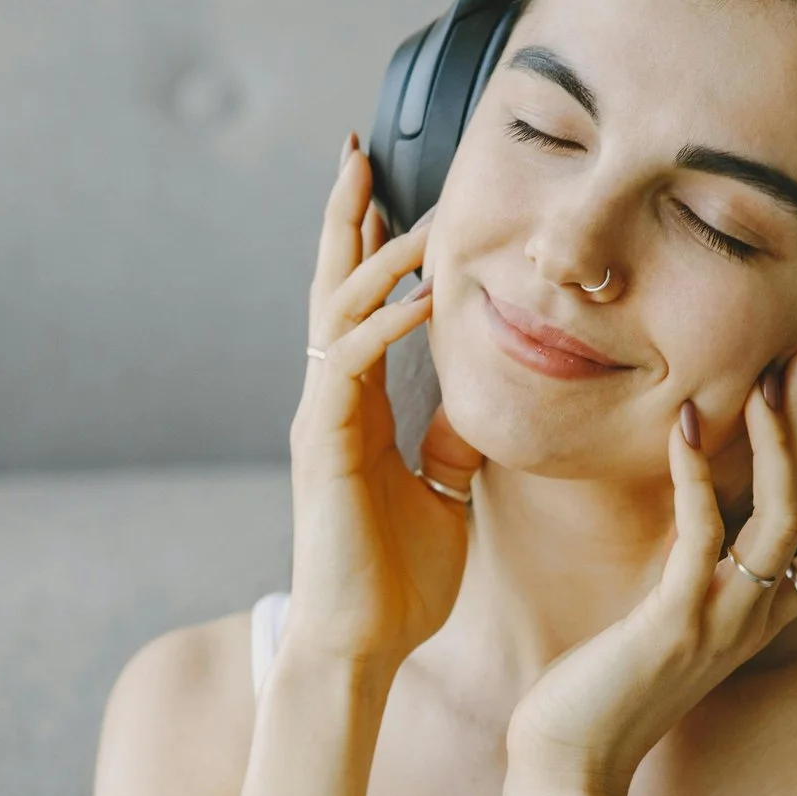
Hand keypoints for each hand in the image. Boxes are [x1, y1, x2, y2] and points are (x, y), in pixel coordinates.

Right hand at [281, 133, 487, 674]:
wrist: (360, 645)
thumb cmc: (398, 584)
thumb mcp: (443, 498)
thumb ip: (452, 449)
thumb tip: (475, 411)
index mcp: (357, 408)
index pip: (361, 307)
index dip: (372, 246)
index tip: (391, 190)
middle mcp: (331, 400)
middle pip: (332, 286)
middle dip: (346, 216)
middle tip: (356, 149)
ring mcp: (321, 417)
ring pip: (336, 310)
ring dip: (373, 253)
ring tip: (410, 207)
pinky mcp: (323, 443)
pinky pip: (349, 362)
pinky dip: (386, 323)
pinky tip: (425, 292)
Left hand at [501, 334, 796, 795]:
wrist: (571, 762)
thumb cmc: (607, 692)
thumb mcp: (666, 622)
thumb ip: (692, 574)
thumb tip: (695, 520)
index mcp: (761, 615)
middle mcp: (754, 613)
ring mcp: (720, 616)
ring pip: (780, 514)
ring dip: (779, 440)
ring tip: (769, 377)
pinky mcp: (674, 620)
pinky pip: (700, 533)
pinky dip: (697, 475)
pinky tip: (688, 427)